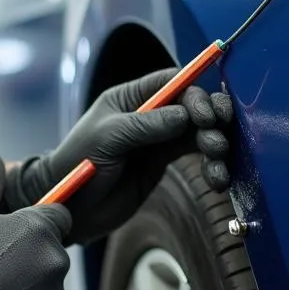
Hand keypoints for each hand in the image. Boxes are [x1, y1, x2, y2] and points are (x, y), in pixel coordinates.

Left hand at [2, 69, 234, 246]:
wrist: (70, 207)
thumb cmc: (78, 163)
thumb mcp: (109, 138)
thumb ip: (146, 125)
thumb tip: (185, 115)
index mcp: (130, 98)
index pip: (171, 82)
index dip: (194, 94)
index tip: (206, 115)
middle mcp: (148, 114)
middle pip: (191, 106)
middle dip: (211, 120)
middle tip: (217, 142)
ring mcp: (157, 138)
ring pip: (197, 132)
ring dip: (215, 145)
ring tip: (218, 165)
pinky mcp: (162, 162)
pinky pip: (194, 156)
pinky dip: (210, 165)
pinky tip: (217, 178)